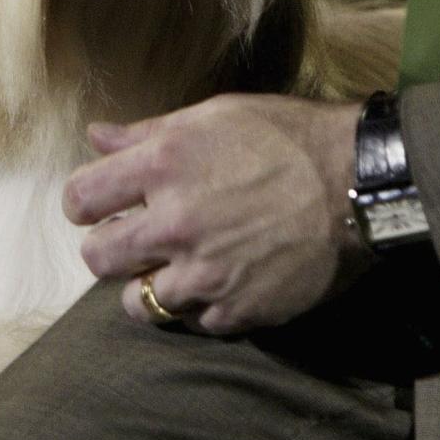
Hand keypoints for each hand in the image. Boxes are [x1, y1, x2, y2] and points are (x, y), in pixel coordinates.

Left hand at [65, 94, 369, 334]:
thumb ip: (149, 132)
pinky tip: (219, 283)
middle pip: (97, 258)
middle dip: (108, 249)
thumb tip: (96, 137)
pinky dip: (200, 307)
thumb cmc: (289, 138)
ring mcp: (204, 274)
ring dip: (149, 286)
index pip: (81, 199)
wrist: (358, 184)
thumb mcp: (215, 116)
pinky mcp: (237, 310)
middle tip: (133, 241)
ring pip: (137, 302)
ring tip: (176, 268)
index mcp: (163, 166)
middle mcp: (174, 224)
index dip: (84, 204)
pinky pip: (193, 323)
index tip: (99, 207)